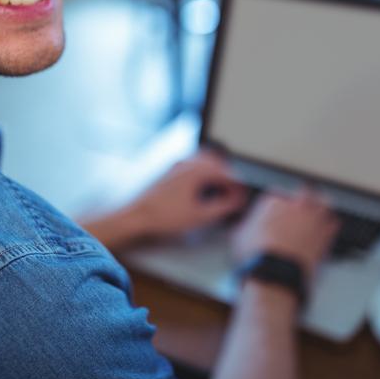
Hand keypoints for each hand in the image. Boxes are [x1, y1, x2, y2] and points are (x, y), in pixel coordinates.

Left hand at [122, 151, 248, 241]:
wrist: (137, 216)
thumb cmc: (163, 216)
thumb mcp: (200, 216)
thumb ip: (223, 207)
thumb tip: (237, 201)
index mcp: (196, 171)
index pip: (226, 172)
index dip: (238, 185)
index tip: (243, 196)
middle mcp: (187, 163)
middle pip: (217, 162)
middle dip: (228, 177)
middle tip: (234, 193)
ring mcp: (177, 166)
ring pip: (204, 161)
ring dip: (216, 173)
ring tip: (220, 192)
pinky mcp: (170, 172)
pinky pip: (193, 165)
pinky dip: (204, 174)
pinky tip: (203, 190)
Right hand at [231, 188, 339, 280]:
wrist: (276, 273)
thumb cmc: (257, 255)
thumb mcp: (238, 236)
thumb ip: (243, 225)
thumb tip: (241, 225)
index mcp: (273, 202)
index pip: (276, 192)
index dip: (276, 200)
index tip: (275, 207)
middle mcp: (295, 206)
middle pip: (304, 191)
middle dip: (302, 194)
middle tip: (301, 199)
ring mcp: (312, 219)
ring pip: (323, 202)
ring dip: (321, 203)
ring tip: (320, 205)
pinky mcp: (324, 235)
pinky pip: (333, 223)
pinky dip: (331, 224)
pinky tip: (330, 224)